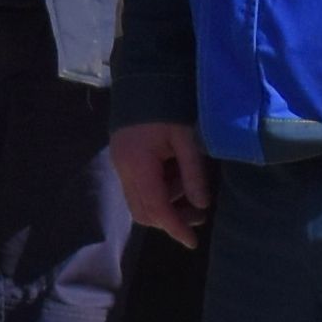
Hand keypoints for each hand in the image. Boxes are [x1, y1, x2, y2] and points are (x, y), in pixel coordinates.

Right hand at [109, 118, 214, 247]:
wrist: (143, 78)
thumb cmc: (169, 105)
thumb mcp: (187, 139)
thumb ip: (193, 173)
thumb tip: (202, 205)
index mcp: (138, 165)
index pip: (156, 208)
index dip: (175, 227)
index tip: (192, 243)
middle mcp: (124, 170)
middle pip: (143, 211)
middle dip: (170, 220)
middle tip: (198, 216)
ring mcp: (120, 165)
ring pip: (140, 202)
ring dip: (165, 206)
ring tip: (190, 192)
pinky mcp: (123, 160)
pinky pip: (138, 188)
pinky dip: (158, 192)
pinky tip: (175, 178)